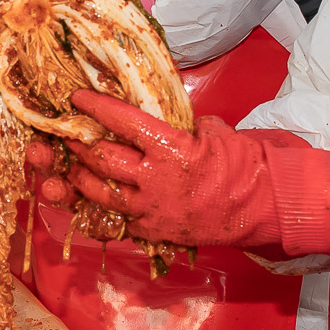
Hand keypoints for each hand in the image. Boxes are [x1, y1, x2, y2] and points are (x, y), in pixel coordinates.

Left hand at [52, 90, 277, 247]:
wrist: (262, 209)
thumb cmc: (242, 167)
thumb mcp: (215, 133)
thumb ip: (185, 124)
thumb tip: (167, 116)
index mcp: (170, 149)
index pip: (122, 121)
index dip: (95, 107)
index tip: (77, 98)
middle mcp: (154, 180)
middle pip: (102, 158)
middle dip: (79, 143)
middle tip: (68, 132)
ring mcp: (151, 209)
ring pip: (101, 193)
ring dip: (81, 177)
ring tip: (73, 166)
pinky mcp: (154, 231)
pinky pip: (118, 220)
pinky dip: (103, 209)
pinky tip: (94, 199)